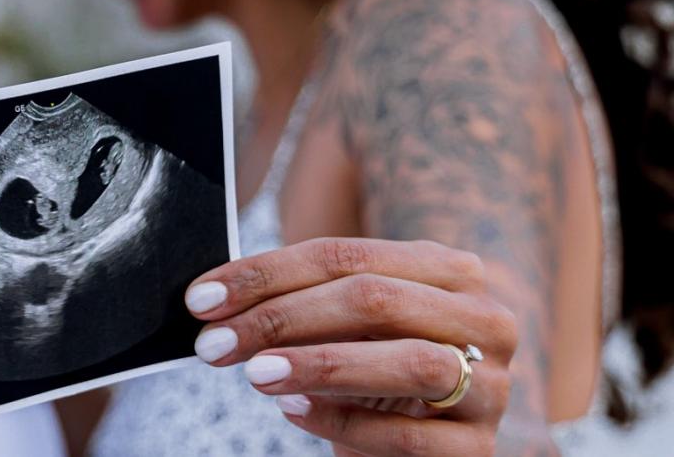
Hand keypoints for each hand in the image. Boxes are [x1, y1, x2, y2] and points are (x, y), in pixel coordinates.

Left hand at [185, 238, 517, 456]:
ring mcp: (491, 385)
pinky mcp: (480, 448)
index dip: (267, 274)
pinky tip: (295, 412)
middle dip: (281, 318)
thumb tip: (214, 297)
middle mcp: (482, 318)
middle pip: (374, 300)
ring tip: (257, 374)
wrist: (434, 439)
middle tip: (215, 343)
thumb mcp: (347, 325)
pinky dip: (345, 422)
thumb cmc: (376, 370)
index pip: (345, 256)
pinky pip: (412, 435)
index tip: (202, 298)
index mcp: (447, 271)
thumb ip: (303, 302)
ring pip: (410, 363)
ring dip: (320, 365)